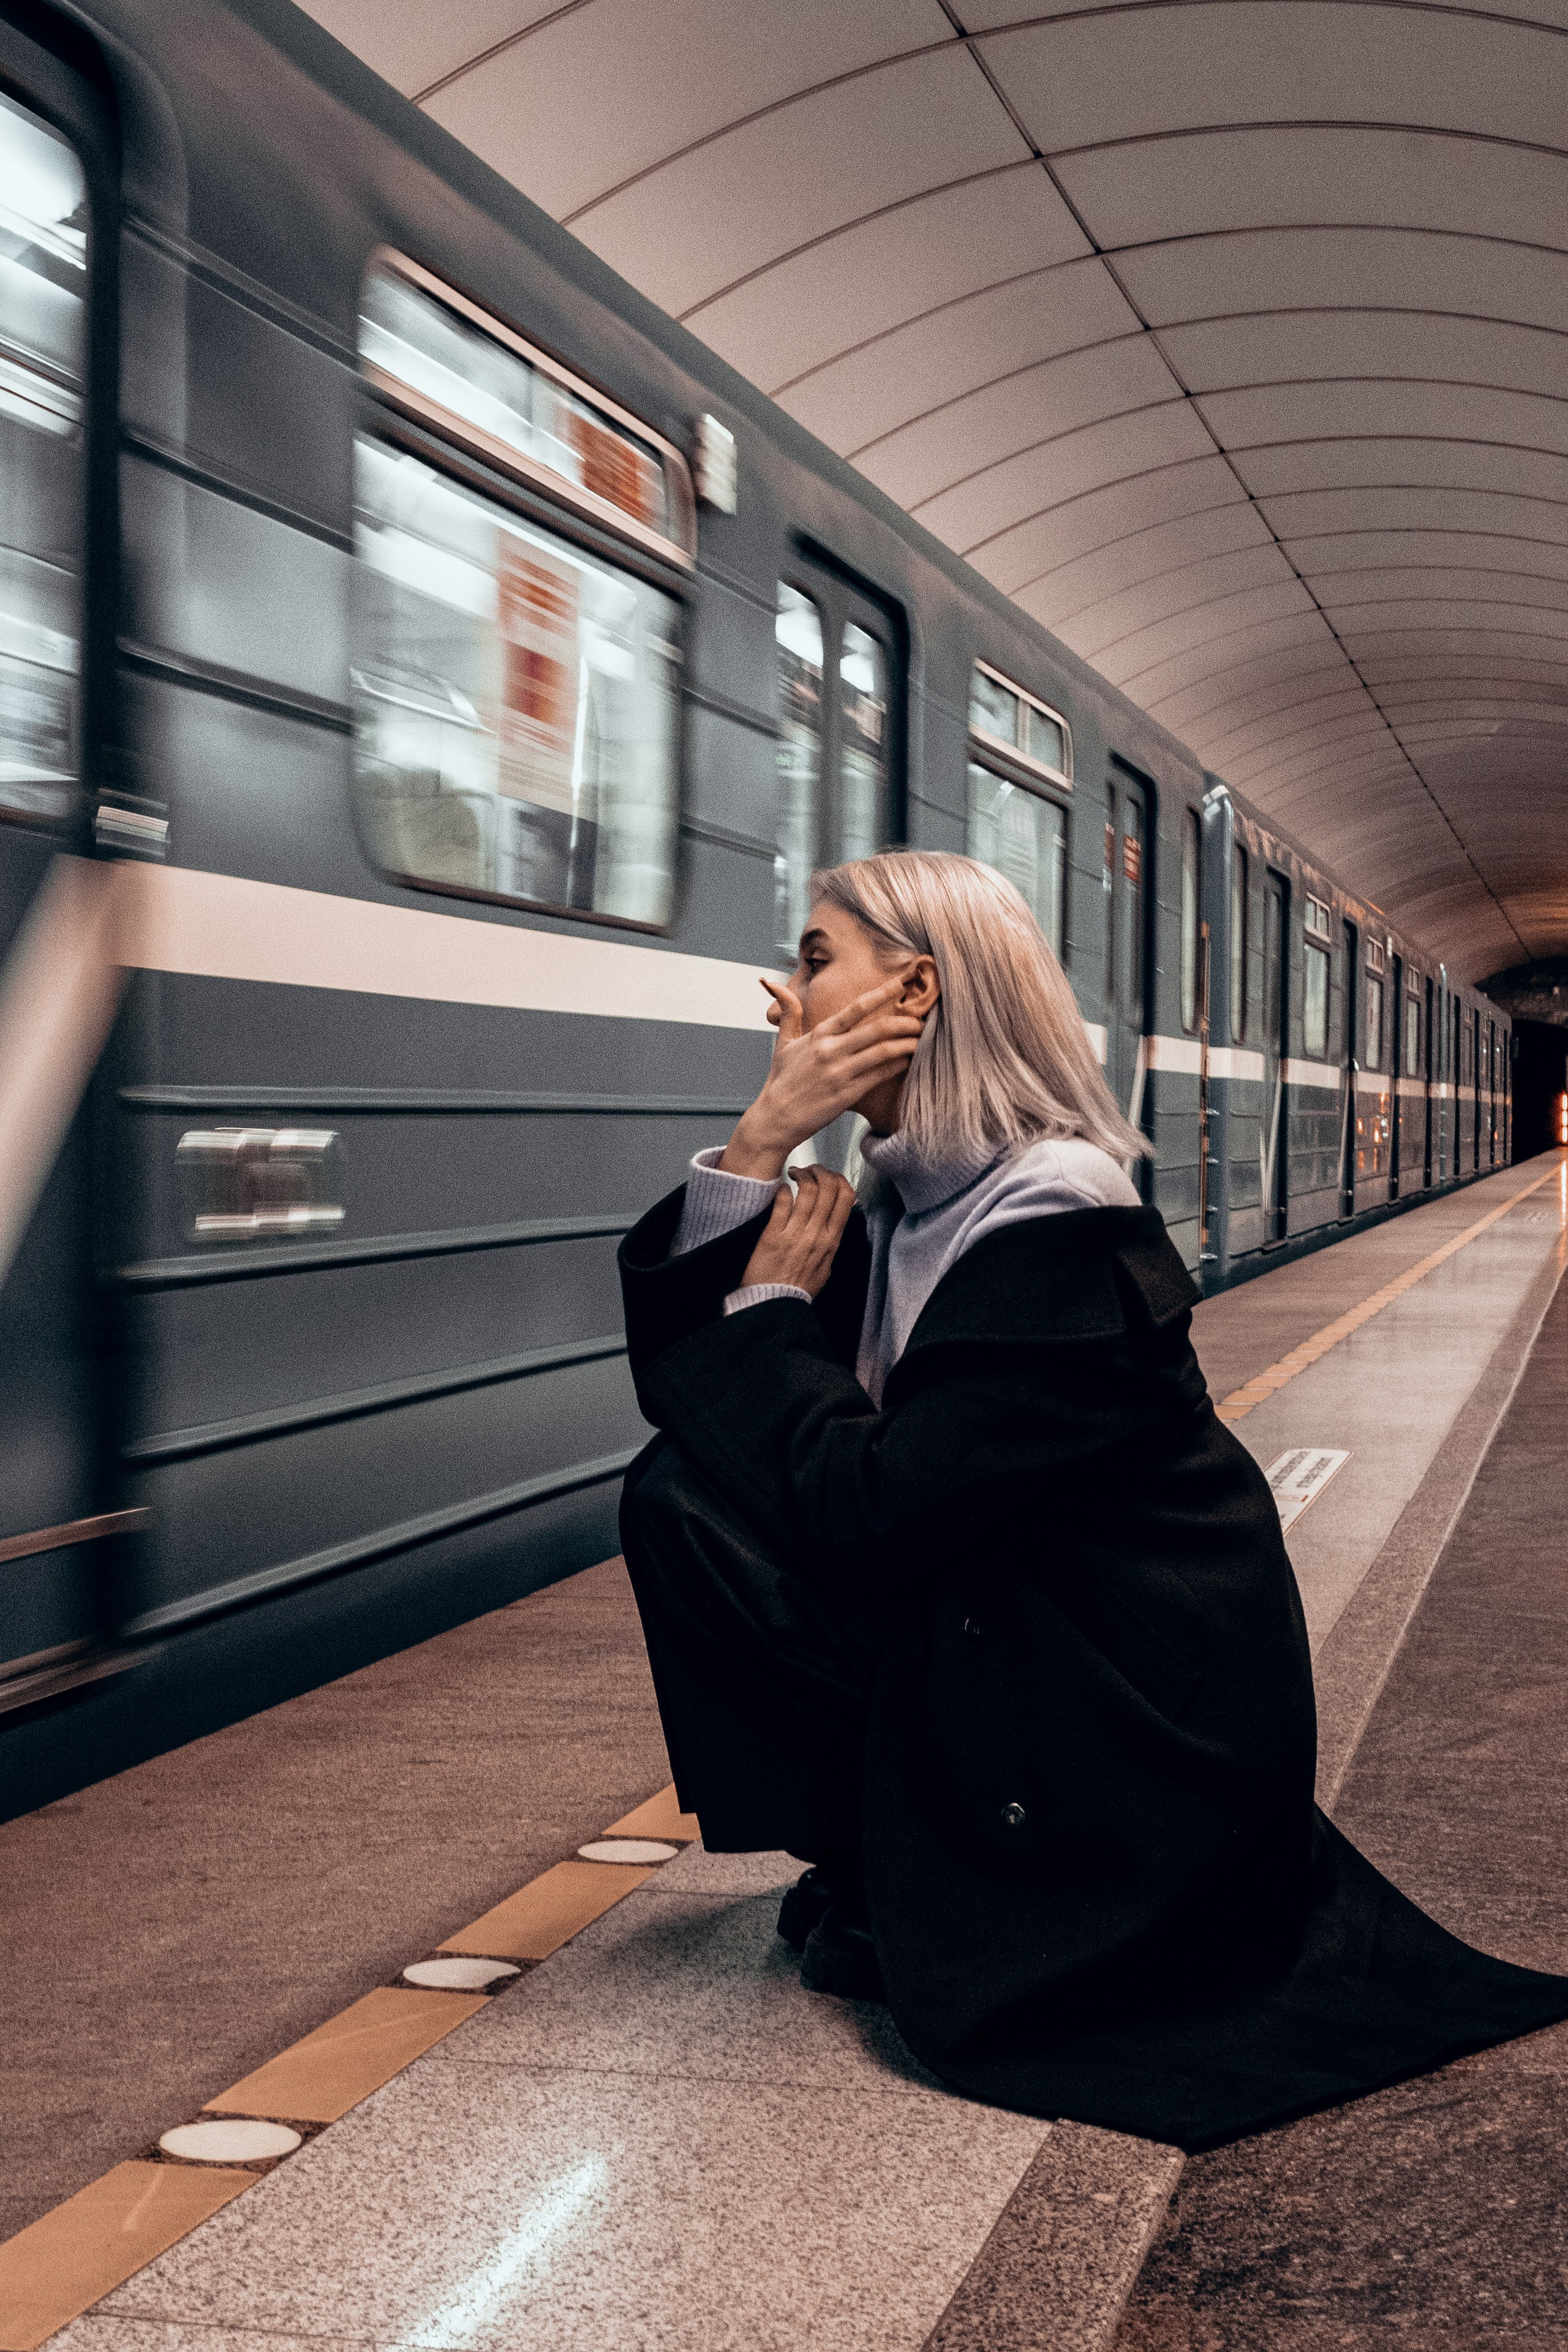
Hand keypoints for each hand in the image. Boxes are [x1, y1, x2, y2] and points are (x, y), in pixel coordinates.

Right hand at [720, 976, 923, 1178]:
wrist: (776, 1117)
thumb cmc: (782, 1080)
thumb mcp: (783, 1042)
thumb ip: (788, 1012)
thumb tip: (774, 984)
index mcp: (820, 1034)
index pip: (857, 1007)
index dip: (884, 992)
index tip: (903, 983)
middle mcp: (831, 1050)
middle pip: (878, 1028)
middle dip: (905, 1021)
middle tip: (921, 1018)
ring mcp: (841, 1072)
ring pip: (884, 1051)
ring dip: (907, 1043)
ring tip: (921, 1038)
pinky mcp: (848, 1093)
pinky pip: (880, 1075)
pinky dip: (898, 1065)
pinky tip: (908, 1060)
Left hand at [740, 1165, 855, 1297]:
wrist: (773, 1304)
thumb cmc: (797, 1288)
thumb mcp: (826, 1266)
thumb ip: (832, 1242)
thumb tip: (836, 1222)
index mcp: (832, 1241)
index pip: (847, 1198)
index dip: (840, 1179)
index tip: (830, 1177)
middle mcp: (817, 1235)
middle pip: (829, 1188)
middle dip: (820, 1171)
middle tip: (810, 1171)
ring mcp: (796, 1234)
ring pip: (808, 1191)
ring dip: (802, 1175)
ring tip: (794, 1174)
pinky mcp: (773, 1235)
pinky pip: (782, 1202)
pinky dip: (783, 1189)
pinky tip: (780, 1189)